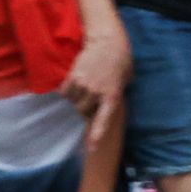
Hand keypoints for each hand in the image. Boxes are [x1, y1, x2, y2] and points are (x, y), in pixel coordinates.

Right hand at [65, 29, 132, 149]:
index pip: (104, 120)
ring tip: (85, 85)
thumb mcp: (126, 81)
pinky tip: (74, 82)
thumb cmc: (121, 62)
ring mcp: (84, 85)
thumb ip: (118, 94)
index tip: (91, 149)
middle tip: (90, 97)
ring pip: (72, 102)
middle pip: (82, 111)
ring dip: (75, 98)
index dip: (97, 135)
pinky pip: (64, 92)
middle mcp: (97, 93)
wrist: (108, 42)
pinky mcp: (73, 77)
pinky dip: (66, 90)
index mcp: (113, 96)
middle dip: (84, 108)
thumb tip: (111, 105)